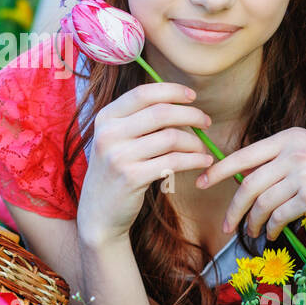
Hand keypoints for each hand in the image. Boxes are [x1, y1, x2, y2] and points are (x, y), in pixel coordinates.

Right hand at [77, 81, 213, 247]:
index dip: (172, 91)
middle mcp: (109, 134)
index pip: (143, 93)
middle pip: (161, 112)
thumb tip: (178, 101)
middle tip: (206, 122)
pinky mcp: (132, 177)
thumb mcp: (116, 140)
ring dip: (195, 142)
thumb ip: (137, 120)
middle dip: (191, 114)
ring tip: (203, 149)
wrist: (99, 213)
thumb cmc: (116, 172)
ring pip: (171, 137)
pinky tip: (202, 162)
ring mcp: (119, 156)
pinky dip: (194, 160)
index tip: (192, 96)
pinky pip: (173, 161)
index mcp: (105, 118)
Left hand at [193, 126, 305, 241]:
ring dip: (254, 222)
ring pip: (262, 203)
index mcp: (288, 138)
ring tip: (253, 232)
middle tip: (226, 226)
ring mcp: (303, 173)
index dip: (218, 170)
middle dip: (233, 208)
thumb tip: (239, 179)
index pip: (243, 154)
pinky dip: (272, 229)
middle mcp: (294, 152)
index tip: (199, 182)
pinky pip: (279, 216)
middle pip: (249, 184)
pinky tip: (272, 234)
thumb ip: (276, 162)